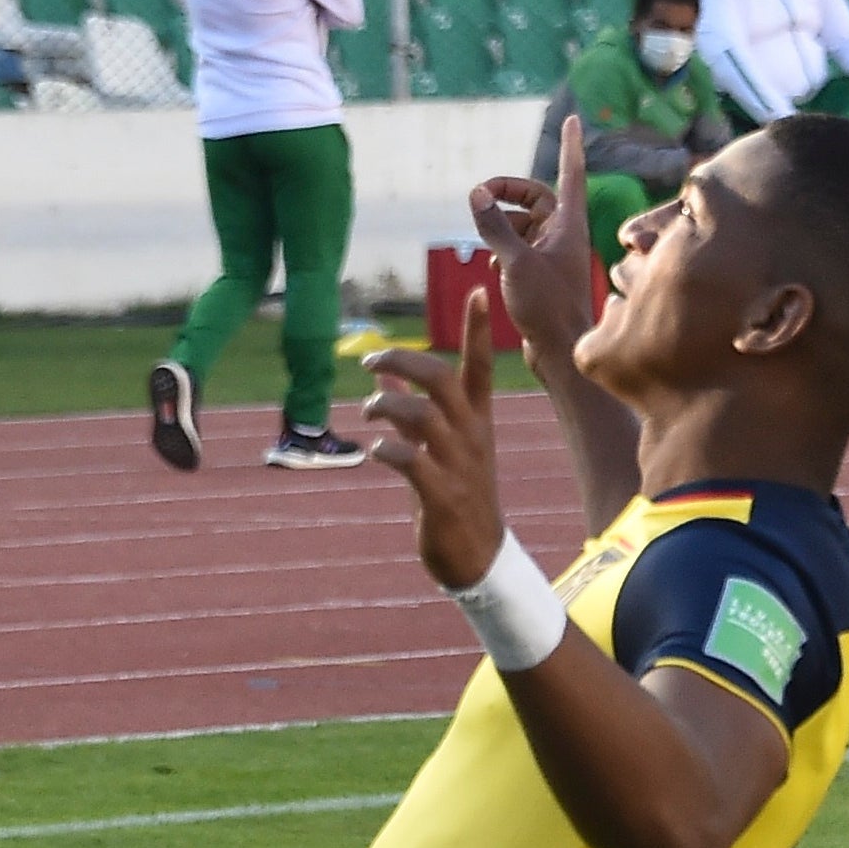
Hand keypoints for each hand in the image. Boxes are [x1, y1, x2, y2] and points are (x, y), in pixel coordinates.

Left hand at [361, 317, 506, 589]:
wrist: (478, 557)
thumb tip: (384, 375)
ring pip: (423, 416)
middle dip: (403, 360)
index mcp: (475, 422)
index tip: (478, 290)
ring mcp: (459, 466)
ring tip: (368, 412)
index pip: (480, 366)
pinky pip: (411, 461)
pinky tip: (376, 453)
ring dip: (387, 407)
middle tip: (370, 361)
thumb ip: (410, 408)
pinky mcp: (442, 496)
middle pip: (442, 380)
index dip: (477, 329)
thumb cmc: (455, 494)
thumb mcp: (438, 446)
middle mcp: (471, 437)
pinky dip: (387, 450)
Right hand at [469, 114, 602, 363]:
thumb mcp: (515, 262)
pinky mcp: (542, 273)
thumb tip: (476, 194)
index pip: (570, 172)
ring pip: (524, 224)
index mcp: (569, 224)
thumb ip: (494, 227)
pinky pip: (520, 247)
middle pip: (536, 197)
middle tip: (477, 197)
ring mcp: (553, 254)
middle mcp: (564, 235)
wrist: (560, 353)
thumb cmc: (548, 308)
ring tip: (485, 242)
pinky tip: (494, 267)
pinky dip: (503, 249)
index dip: (570, 144)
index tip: (574, 118)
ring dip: (501, 227)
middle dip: (507, 193)